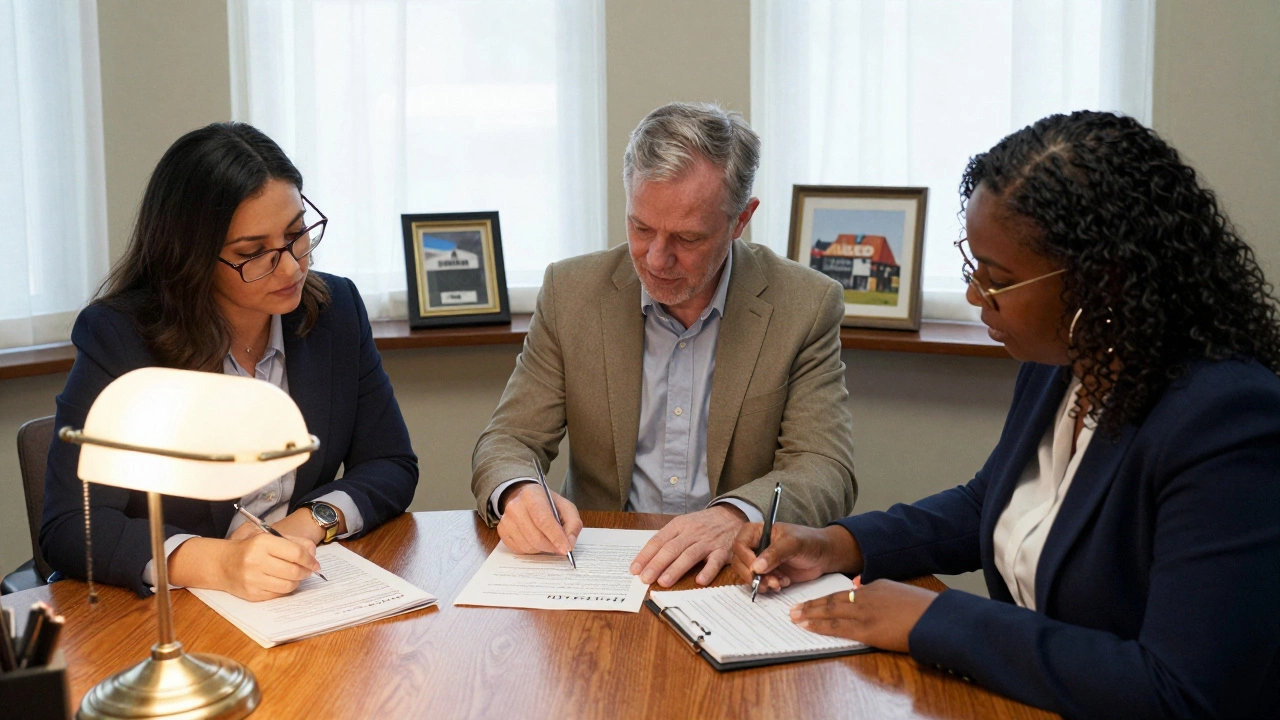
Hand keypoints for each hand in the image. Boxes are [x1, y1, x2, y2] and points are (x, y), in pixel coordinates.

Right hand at [170, 532, 320, 601]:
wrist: (222, 564)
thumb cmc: (250, 547)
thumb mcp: (269, 536)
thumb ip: (293, 541)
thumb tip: (313, 553)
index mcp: (262, 542)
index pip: (296, 553)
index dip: (310, 560)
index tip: (315, 564)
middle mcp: (256, 561)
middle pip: (294, 571)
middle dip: (306, 572)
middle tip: (308, 570)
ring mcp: (253, 579)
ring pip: (288, 585)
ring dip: (297, 581)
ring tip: (296, 575)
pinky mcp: (252, 594)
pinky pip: (278, 594)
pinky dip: (285, 589)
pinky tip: (283, 581)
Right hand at [496, 482, 582, 554]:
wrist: (525, 499)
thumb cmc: (548, 503)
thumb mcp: (566, 507)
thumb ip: (573, 524)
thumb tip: (569, 544)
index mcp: (532, 495)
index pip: (543, 520)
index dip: (556, 537)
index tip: (566, 549)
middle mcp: (515, 506)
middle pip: (535, 536)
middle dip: (551, 546)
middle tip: (560, 548)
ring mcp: (506, 520)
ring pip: (527, 546)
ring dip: (542, 549)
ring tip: (548, 541)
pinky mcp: (502, 531)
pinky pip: (519, 550)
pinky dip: (531, 550)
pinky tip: (536, 541)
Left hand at [630, 504, 745, 586]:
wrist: (731, 515)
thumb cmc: (703, 524)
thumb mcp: (684, 524)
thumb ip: (668, 539)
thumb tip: (647, 560)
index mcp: (679, 525)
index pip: (658, 540)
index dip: (646, 555)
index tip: (635, 569)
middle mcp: (692, 532)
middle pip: (672, 548)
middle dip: (657, 564)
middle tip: (645, 579)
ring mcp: (708, 542)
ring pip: (690, 555)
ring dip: (676, 569)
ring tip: (664, 582)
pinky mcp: (723, 551)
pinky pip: (715, 562)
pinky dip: (708, 571)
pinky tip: (700, 581)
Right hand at [731, 523, 862, 593]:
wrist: (824, 555)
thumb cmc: (810, 542)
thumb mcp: (793, 544)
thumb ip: (774, 553)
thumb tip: (756, 567)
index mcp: (757, 532)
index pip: (740, 544)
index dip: (744, 558)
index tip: (756, 569)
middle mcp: (755, 546)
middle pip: (739, 563)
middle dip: (753, 575)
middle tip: (769, 581)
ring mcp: (760, 562)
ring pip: (748, 576)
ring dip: (761, 583)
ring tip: (779, 583)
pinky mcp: (767, 575)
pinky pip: (758, 584)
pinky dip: (767, 587)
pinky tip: (781, 584)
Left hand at [790, 577, 937, 652]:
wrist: (935, 618)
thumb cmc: (922, 608)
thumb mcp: (898, 592)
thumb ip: (878, 592)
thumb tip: (861, 589)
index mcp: (874, 587)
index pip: (844, 593)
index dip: (825, 599)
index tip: (812, 602)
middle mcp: (866, 596)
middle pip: (832, 600)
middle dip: (811, 604)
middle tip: (794, 608)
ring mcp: (864, 612)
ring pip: (830, 611)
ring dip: (810, 614)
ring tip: (794, 617)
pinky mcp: (866, 629)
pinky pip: (837, 627)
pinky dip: (820, 626)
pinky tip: (808, 627)